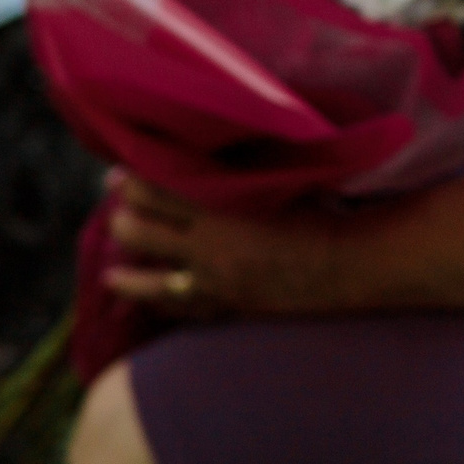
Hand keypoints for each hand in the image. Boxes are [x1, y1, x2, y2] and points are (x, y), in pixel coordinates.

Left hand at [103, 174, 344, 315]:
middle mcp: (209, 247)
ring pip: (149, 283)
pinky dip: (160, 305)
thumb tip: (196, 153)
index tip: (120, 175)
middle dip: (122, 221)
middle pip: (139, 233)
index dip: (131, 181)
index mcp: (220, 209)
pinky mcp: (227, 306)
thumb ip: (234, 168)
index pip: (155, 190)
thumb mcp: (276, 180)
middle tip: (116, 211)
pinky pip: (180, 310)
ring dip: (126, 276)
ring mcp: (215, 282)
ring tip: (111, 274)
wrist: (352, 261)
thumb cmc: (321, 208)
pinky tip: (148, 303)